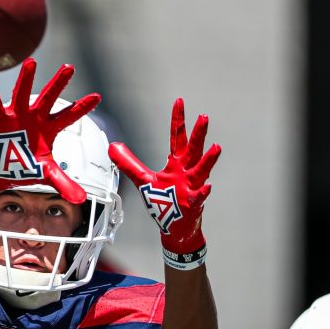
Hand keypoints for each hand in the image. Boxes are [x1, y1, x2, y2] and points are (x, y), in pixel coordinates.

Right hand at [0, 58, 99, 203]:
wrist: (0, 171)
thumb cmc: (23, 167)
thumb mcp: (46, 174)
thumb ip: (63, 182)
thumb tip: (80, 199)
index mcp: (49, 128)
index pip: (69, 115)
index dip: (83, 107)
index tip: (97, 97)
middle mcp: (35, 117)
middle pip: (50, 97)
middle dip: (59, 82)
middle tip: (70, 67)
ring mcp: (17, 115)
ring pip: (23, 93)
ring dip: (27, 79)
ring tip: (31, 63)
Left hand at [109, 98, 220, 254]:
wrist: (174, 227)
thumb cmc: (163, 202)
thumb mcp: (143, 179)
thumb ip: (129, 163)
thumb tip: (113, 147)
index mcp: (176, 164)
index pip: (177, 137)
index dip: (178, 120)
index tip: (179, 101)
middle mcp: (186, 172)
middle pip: (193, 149)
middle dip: (198, 134)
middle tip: (204, 117)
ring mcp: (192, 187)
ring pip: (201, 171)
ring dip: (208, 160)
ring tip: (216, 147)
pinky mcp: (193, 203)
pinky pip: (200, 196)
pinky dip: (203, 192)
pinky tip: (208, 186)